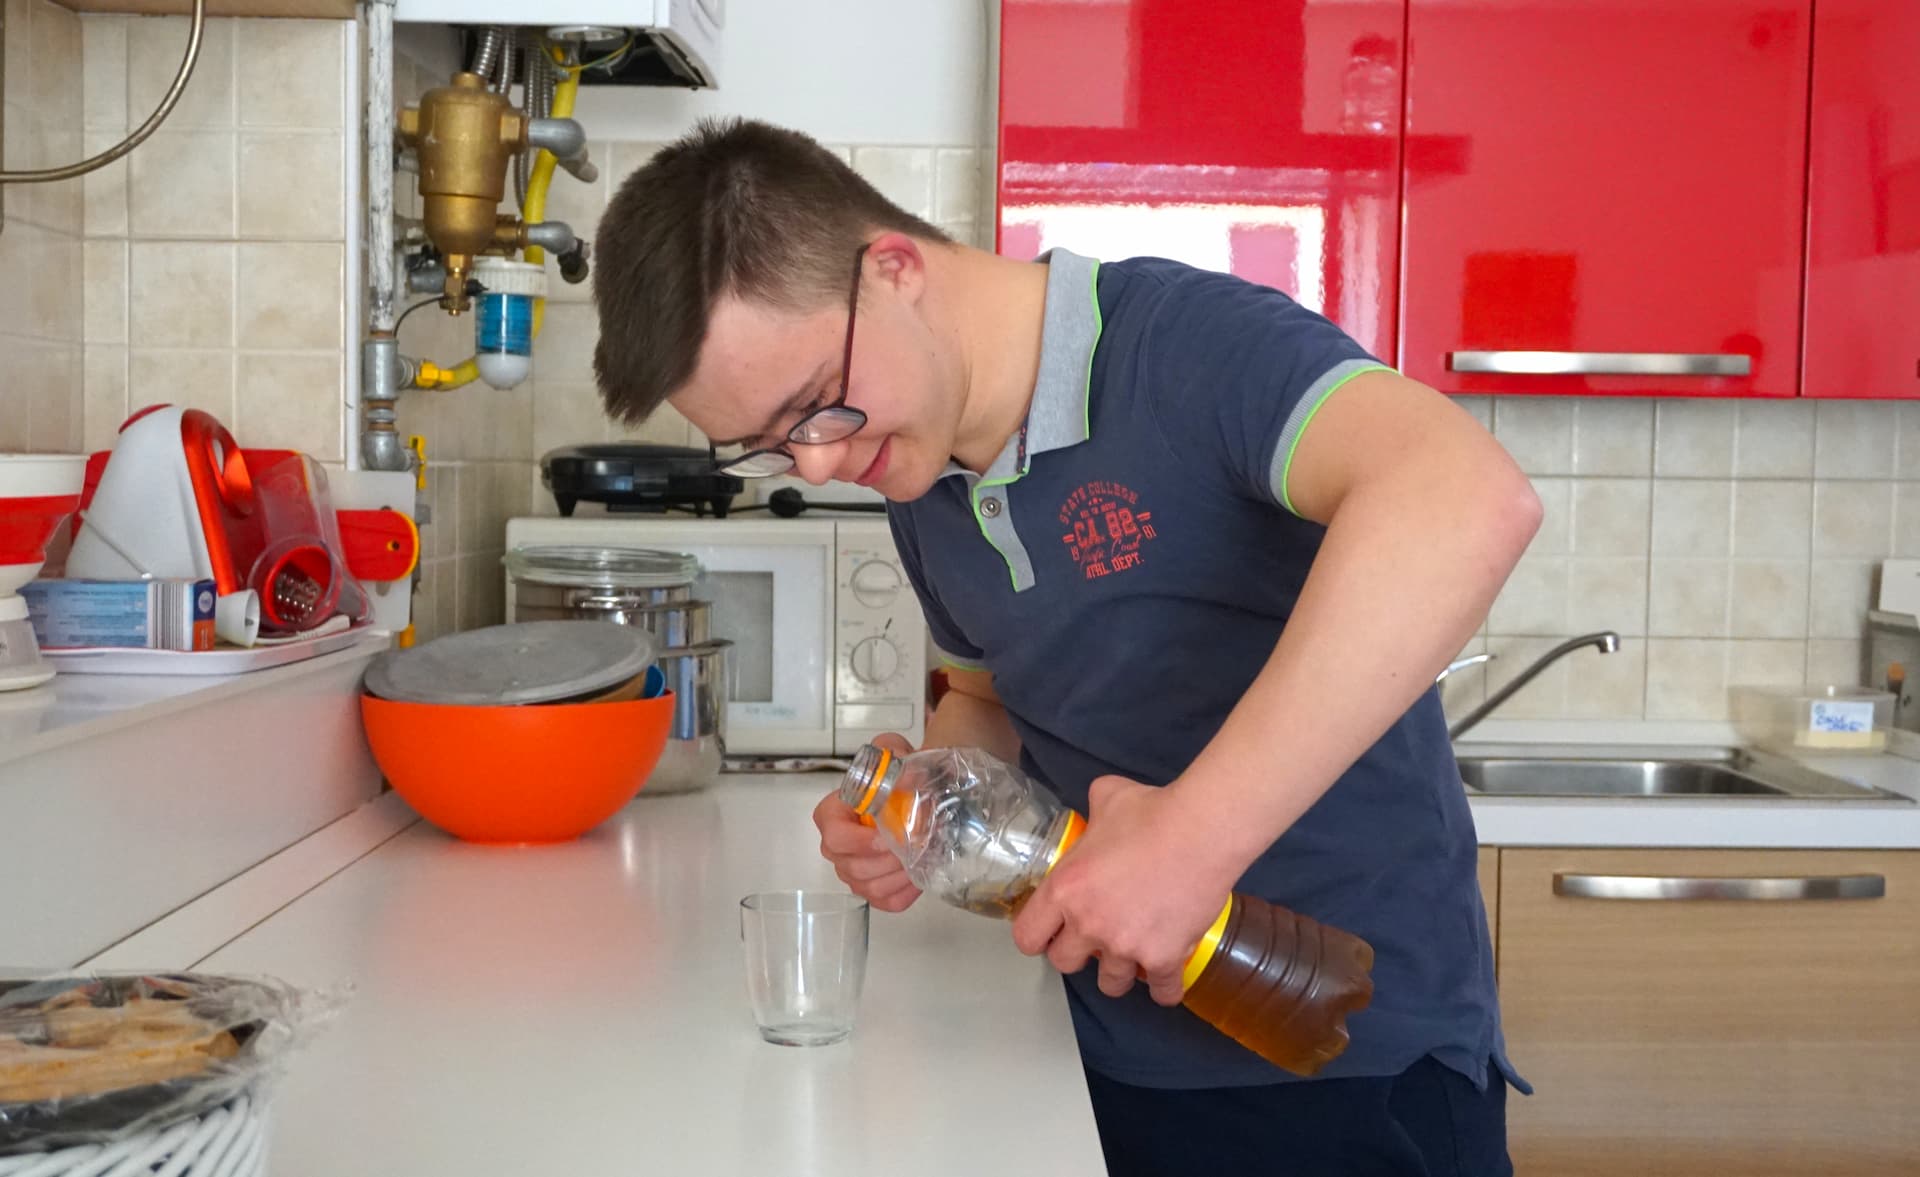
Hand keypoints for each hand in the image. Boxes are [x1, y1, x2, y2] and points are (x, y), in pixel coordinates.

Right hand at [813, 732, 921, 912]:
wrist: (917, 788)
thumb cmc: (898, 774)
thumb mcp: (893, 753)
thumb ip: (894, 754)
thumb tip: (907, 776)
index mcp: (833, 813)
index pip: (833, 835)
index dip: (858, 842)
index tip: (886, 837)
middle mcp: (837, 846)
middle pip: (852, 867)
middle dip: (887, 861)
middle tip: (913, 847)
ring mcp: (853, 870)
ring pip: (870, 888)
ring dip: (899, 876)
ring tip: (920, 859)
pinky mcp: (873, 888)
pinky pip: (886, 902)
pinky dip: (906, 893)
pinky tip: (919, 875)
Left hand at [1010, 775, 1237, 1006]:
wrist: (1202, 831)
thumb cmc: (1152, 811)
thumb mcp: (1106, 797)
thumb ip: (1092, 813)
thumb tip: (1097, 812)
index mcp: (1065, 889)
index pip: (1027, 937)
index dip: (1038, 935)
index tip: (1051, 930)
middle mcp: (1089, 924)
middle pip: (1065, 964)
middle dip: (1077, 953)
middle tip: (1094, 937)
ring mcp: (1126, 946)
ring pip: (1111, 984)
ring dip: (1119, 971)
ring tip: (1131, 955)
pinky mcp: (1164, 957)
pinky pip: (1161, 991)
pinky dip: (1164, 988)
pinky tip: (1166, 979)